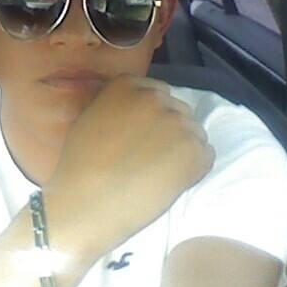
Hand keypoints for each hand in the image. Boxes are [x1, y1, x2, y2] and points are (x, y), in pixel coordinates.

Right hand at [43, 74, 214, 254]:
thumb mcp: (92, 117)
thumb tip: (135, 115)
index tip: (144, 135)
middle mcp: (155, 97)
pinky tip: (170, 182)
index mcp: (128, 85)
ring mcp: (177, 122)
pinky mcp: (194, 150)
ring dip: (182, 150)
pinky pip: (205, 155)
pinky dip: (194, 170)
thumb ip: (117, 106)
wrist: (86, 201)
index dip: (153, 117)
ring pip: (194, 133)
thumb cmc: (80, 165)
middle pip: (178, 110)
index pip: (157, 93)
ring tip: (160, 173)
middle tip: (151, 157)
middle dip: (169, 131)